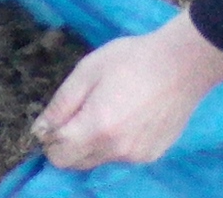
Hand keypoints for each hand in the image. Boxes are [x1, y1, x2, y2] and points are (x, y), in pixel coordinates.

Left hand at [31, 16, 222, 170]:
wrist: (181, 65)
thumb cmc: (130, 59)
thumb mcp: (87, 71)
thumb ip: (61, 104)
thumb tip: (40, 130)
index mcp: (96, 128)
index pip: (58, 155)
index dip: (50, 138)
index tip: (58, 118)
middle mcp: (116, 151)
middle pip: (76, 163)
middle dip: (68, 143)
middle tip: (80, 111)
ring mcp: (136, 157)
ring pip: (98, 161)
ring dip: (92, 144)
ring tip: (107, 109)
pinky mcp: (152, 155)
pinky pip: (121, 157)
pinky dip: (115, 144)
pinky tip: (127, 116)